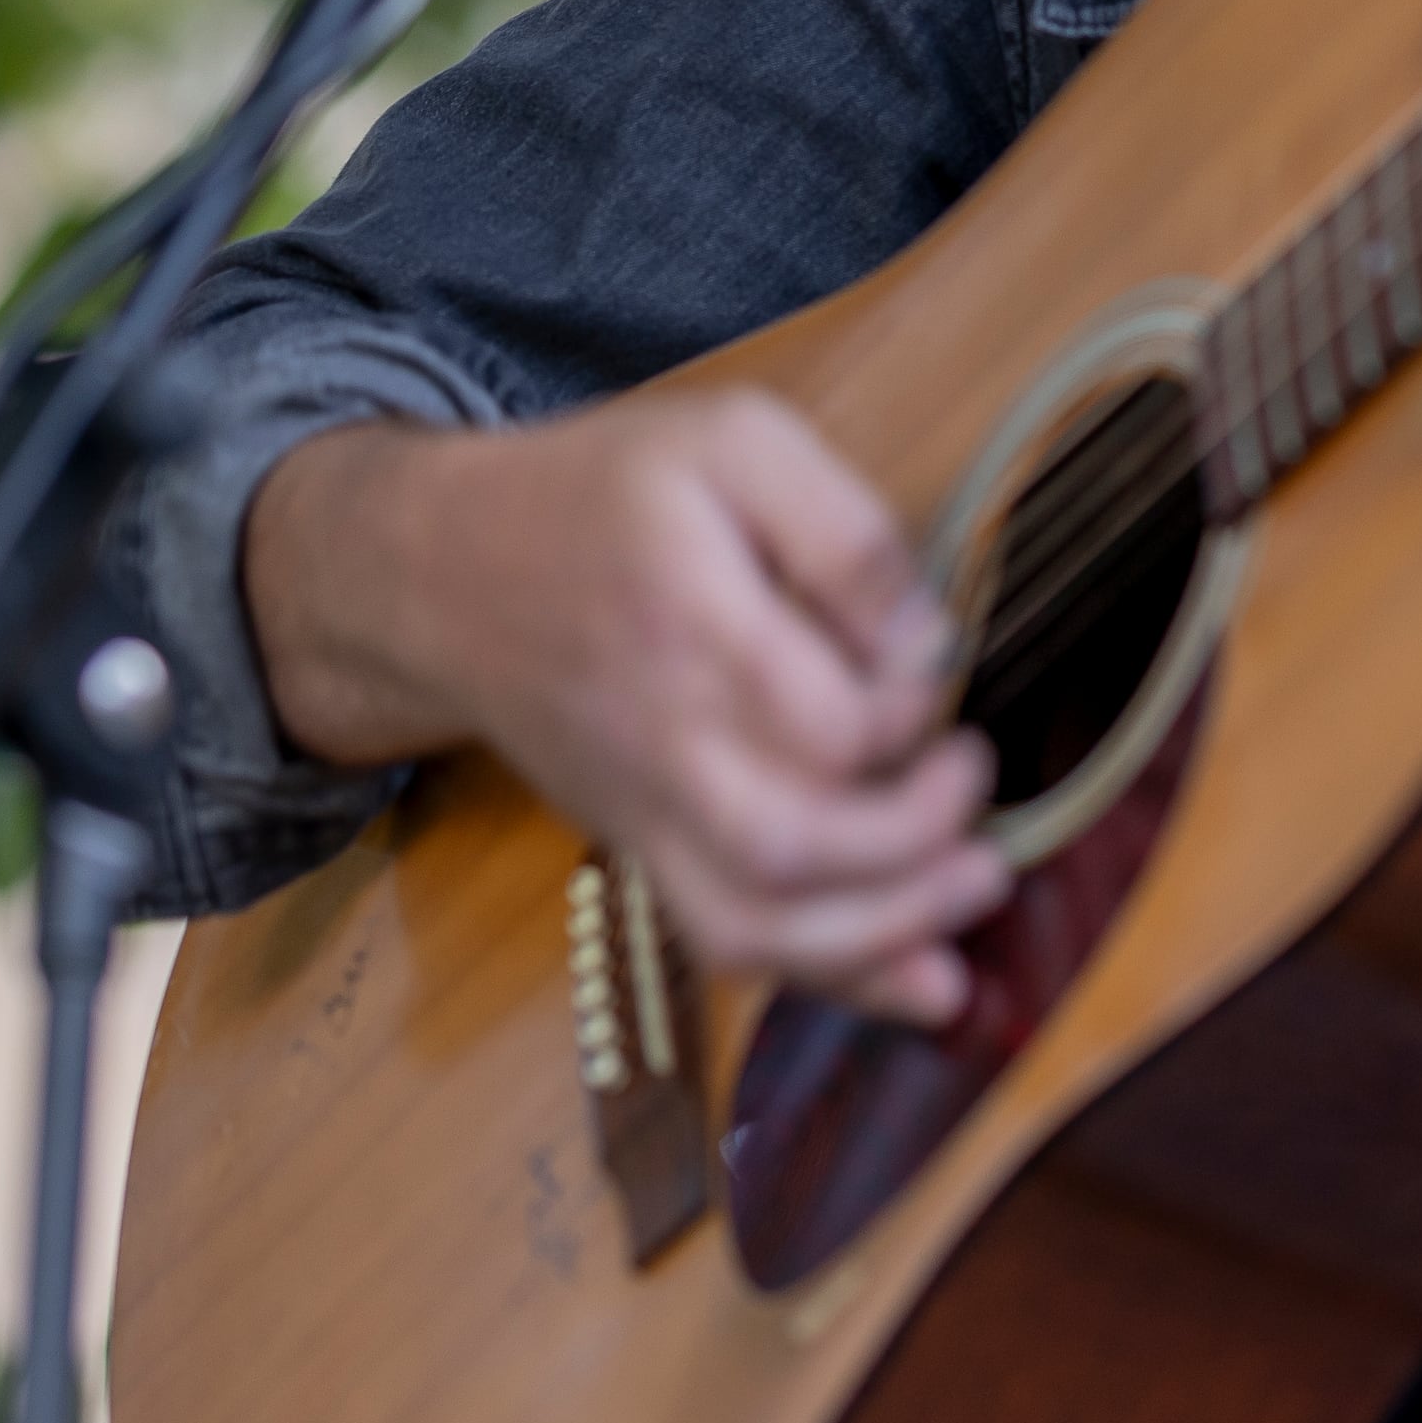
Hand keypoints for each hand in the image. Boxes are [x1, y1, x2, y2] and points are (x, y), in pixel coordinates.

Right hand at [243, 388, 1006, 1024]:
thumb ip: (844, 530)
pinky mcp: (643, 848)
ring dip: (886, 932)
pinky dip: (833, 975)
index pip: (823, 719)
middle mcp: (664, 738)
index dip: (912, 713)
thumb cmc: (606, 495)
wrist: (444, 574)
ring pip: (758, 922)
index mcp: (690, 621)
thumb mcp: (734, 441)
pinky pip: (727, 942)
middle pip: (792, 844)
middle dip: (916, 840)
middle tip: (976, 775)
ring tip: (978, 888)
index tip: (940, 671)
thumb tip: (928, 639)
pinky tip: (923, 981)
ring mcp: (647, 810)